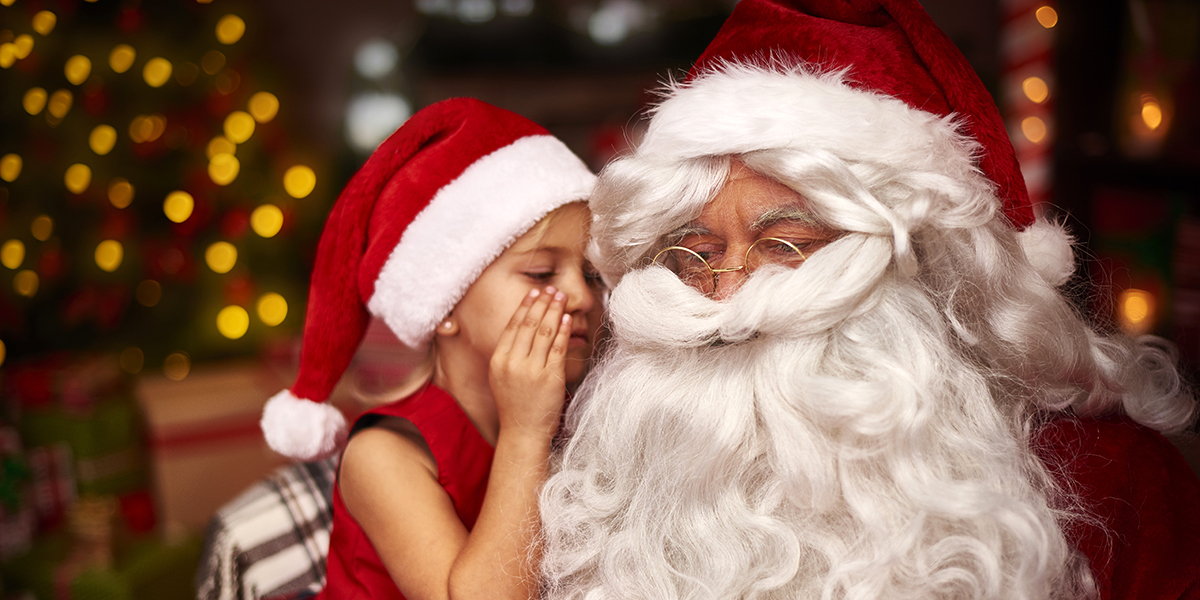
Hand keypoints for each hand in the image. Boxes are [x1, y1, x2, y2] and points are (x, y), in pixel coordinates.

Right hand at [489, 286, 570, 440]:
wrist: (523, 432)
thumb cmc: (514, 405)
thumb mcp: (501, 376)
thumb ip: (509, 354)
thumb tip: (522, 327)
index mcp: (498, 361)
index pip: (513, 326)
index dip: (524, 307)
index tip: (533, 292)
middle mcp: (513, 363)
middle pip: (529, 325)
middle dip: (541, 303)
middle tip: (550, 289)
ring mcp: (531, 371)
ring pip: (543, 333)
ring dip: (553, 311)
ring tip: (561, 298)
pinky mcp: (549, 378)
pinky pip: (557, 349)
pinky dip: (562, 331)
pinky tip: (566, 319)